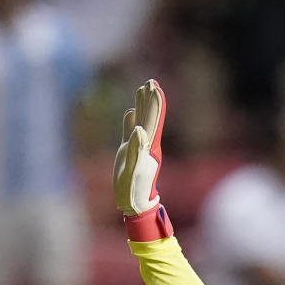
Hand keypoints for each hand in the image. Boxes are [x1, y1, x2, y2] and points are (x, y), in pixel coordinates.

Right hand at [113, 79, 172, 239]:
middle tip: (152, 81)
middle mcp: (146, 144)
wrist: (132, 202)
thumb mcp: (133, 171)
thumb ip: (136, 150)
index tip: (155, 87)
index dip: (154, 104)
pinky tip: (132, 112)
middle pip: (149, 117)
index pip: (153, 121)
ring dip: (142, 106)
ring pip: (141, 121)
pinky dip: (131, 120)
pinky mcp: (129, 151)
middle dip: (150, 99)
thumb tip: (139, 129)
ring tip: (143, 89)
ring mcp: (138, 147)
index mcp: (149, 147)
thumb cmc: (133, 190)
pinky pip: (131, 131)